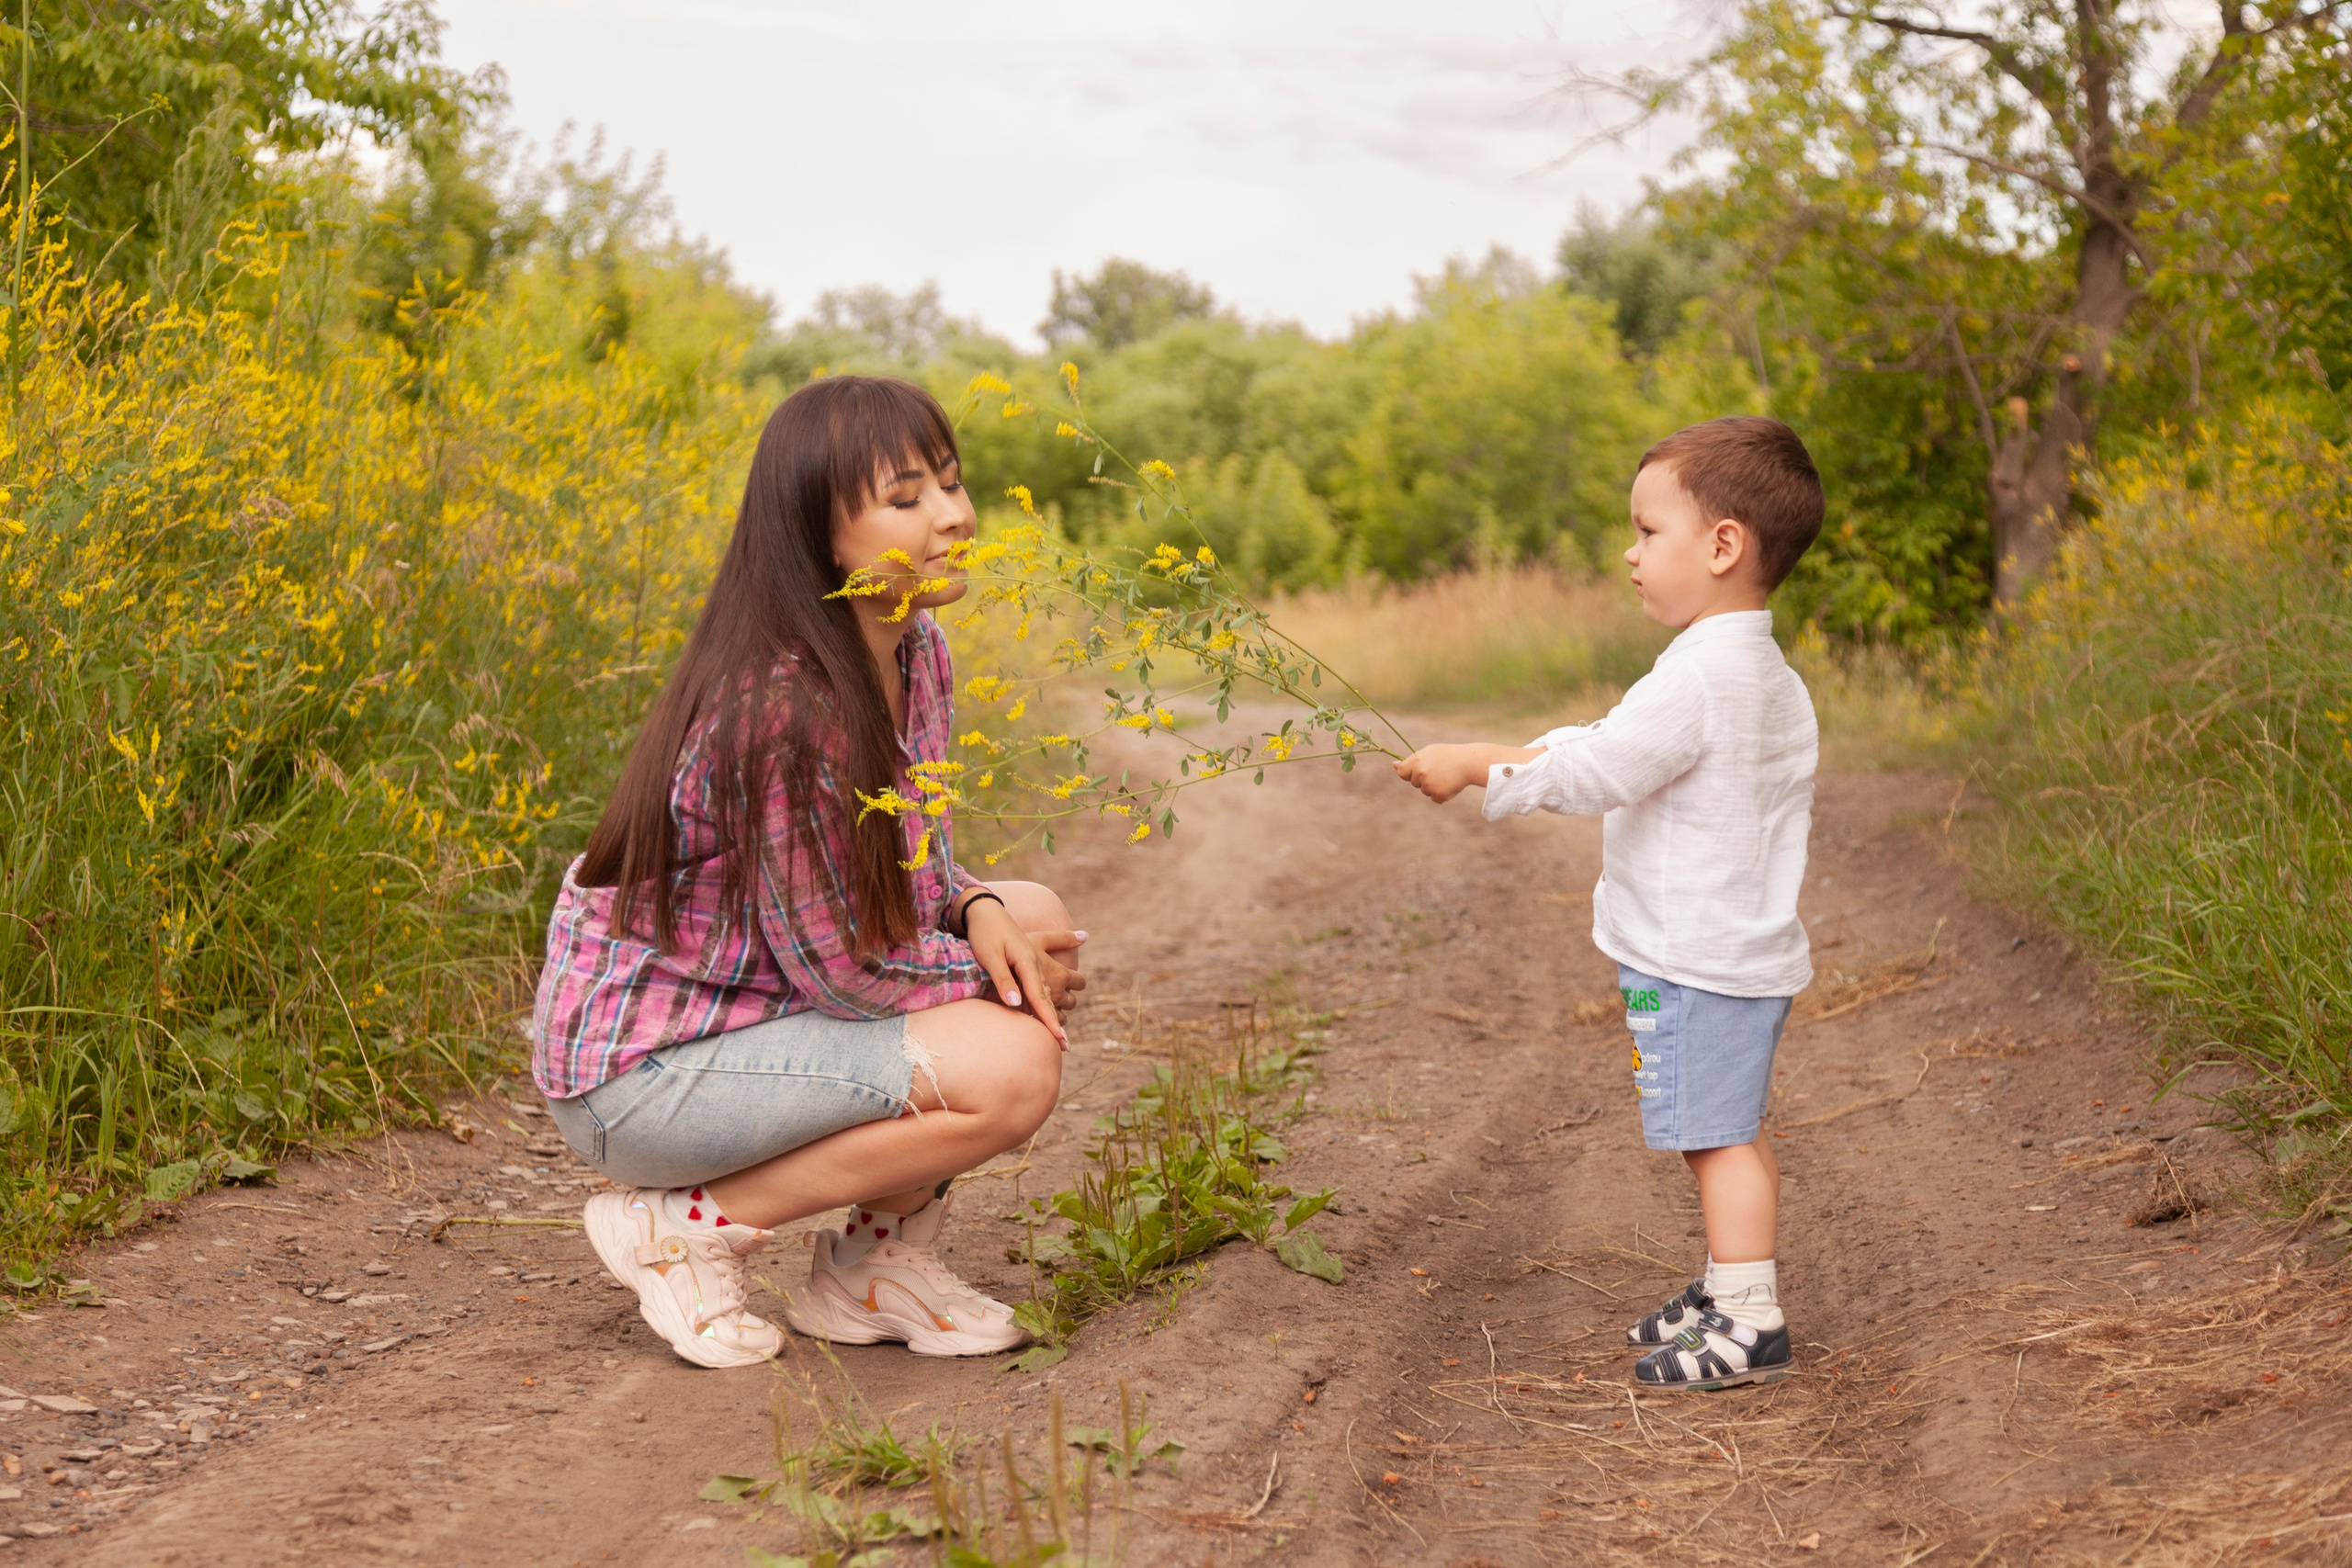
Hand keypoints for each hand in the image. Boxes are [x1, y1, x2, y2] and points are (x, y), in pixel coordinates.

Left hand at [963, 900, 1081, 1046]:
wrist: (984, 911)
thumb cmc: (984, 933)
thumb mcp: (990, 956)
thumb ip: (1003, 980)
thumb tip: (1015, 1003)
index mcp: (1028, 962)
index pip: (1040, 998)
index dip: (1049, 1020)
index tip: (1059, 1039)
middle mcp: (1035, 964)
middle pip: (1048, 998)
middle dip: (1056, 1023)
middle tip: (1065, 1046)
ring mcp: (1032, 963)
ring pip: (1047, 992)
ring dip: (1055, 1012)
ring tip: (1060, 1034)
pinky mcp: (1025, 963)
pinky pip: (1039, 986)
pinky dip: (1045, 1001)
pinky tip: (1046, 1010)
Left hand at [1392, 743, 1534, 803]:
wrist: (1469, 762)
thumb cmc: (1448, 755)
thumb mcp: (1429, 752)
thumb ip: (1411, 760)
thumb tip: (1393, 765)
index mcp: (1417, 760)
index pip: (1402, 773)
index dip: (1409, 773)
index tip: (1419, 771)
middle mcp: (1420, 773)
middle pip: (1415, 783)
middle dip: (1424, 779)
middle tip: (1439, 770)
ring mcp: (1429, 785)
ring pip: (1425, 791)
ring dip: (1434, 786)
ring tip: (1446, 776)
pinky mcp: (1438, 795)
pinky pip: (1435, 798)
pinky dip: (1442, 794)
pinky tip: (1451, 784)